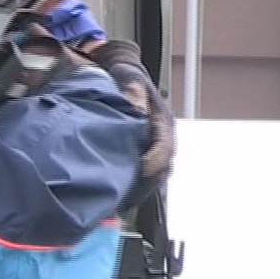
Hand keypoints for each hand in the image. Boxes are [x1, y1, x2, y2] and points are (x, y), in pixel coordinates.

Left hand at [84, 39, 175, 196]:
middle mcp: (163, 138)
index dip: (153, 161)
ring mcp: (154, 148)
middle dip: (144, 186)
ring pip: (153, 177)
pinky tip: (115, 198)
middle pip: (160, 170)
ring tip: (118, 204)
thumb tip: (135, 103)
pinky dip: (132, 188)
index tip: (139, 170)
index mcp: (162, 122)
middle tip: (123, 199)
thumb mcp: (127, 74)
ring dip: (138, 191)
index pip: (164, 148)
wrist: (123, 76)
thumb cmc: (125, 75)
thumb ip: (131, 86)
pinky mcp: (144, 154)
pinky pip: (143, 176)